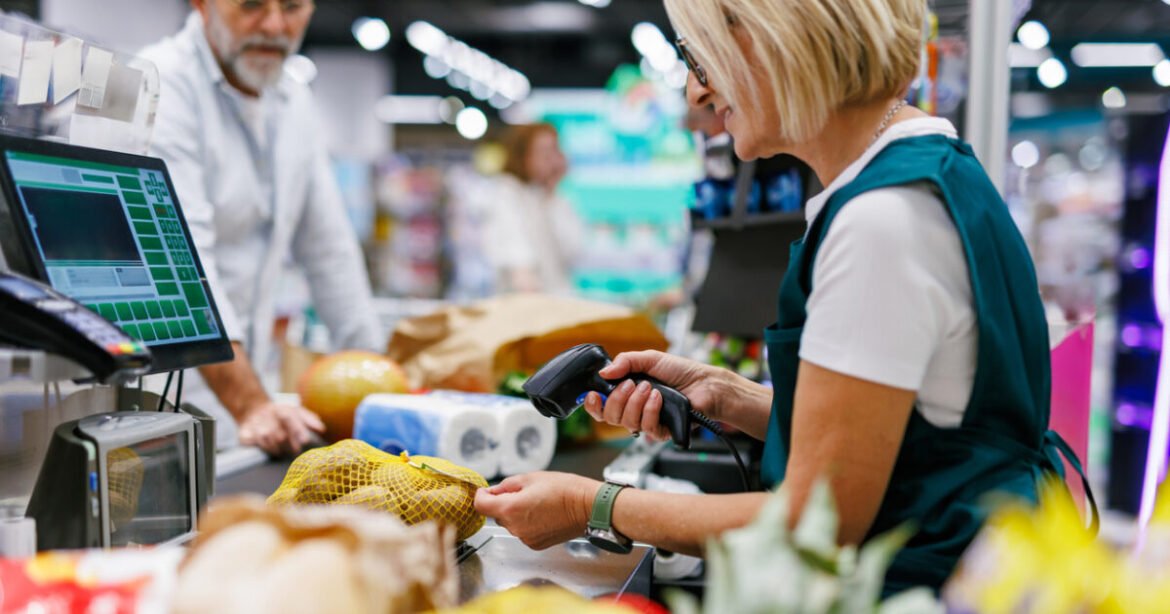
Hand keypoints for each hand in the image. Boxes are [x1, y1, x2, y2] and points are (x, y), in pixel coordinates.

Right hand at [237, 400, 324, 456]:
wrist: (254, 409)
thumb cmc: (281, 414)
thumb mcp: (297, 412)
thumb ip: (310, 420)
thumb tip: (322, 429)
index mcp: (282, 409)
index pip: (290, 418)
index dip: (298, 430)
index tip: (305, 441)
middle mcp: (267, 415)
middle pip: (279, 434)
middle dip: (290, 445)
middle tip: (296, 451)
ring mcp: (255, 424)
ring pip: (267, 440)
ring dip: (277, 449)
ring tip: (282, 451)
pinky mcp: (244, 433)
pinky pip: (253, 443)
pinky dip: (261, 448)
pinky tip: (267, 448)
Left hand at [473, 472, 599, 549]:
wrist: (587, 507)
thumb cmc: (564, 489)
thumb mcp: (531, 477)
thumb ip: (506, 485)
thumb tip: (492, 492)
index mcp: (510, 508)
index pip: (480, 506)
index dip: (481, 495)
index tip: (487, 491)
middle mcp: (515, 527)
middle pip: (496, 515)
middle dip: (503, 503)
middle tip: (522, 492)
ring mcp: (525, 538)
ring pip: (510, 524)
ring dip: (516, 514)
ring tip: (537, 503)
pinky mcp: (535, 544)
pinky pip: (522, 532)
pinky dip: (527, 523)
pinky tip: (542, 514)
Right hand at [583, 351, 723, 440]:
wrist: (704, 383)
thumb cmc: (680, 371)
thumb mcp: (649, 358)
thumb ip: (625, 362)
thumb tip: (603, 372)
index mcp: (627, 394)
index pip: (601, 407)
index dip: (592, 405)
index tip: (592, 395)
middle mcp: (634, 410)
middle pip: (609, 417)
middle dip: (617, 399)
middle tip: (631, 384)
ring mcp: (647, 422)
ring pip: (626, 423)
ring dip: (636, 402)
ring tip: (650, 388)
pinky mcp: (661, 431)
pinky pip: (646, 427)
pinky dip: (650, 409)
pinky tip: (659, 398)